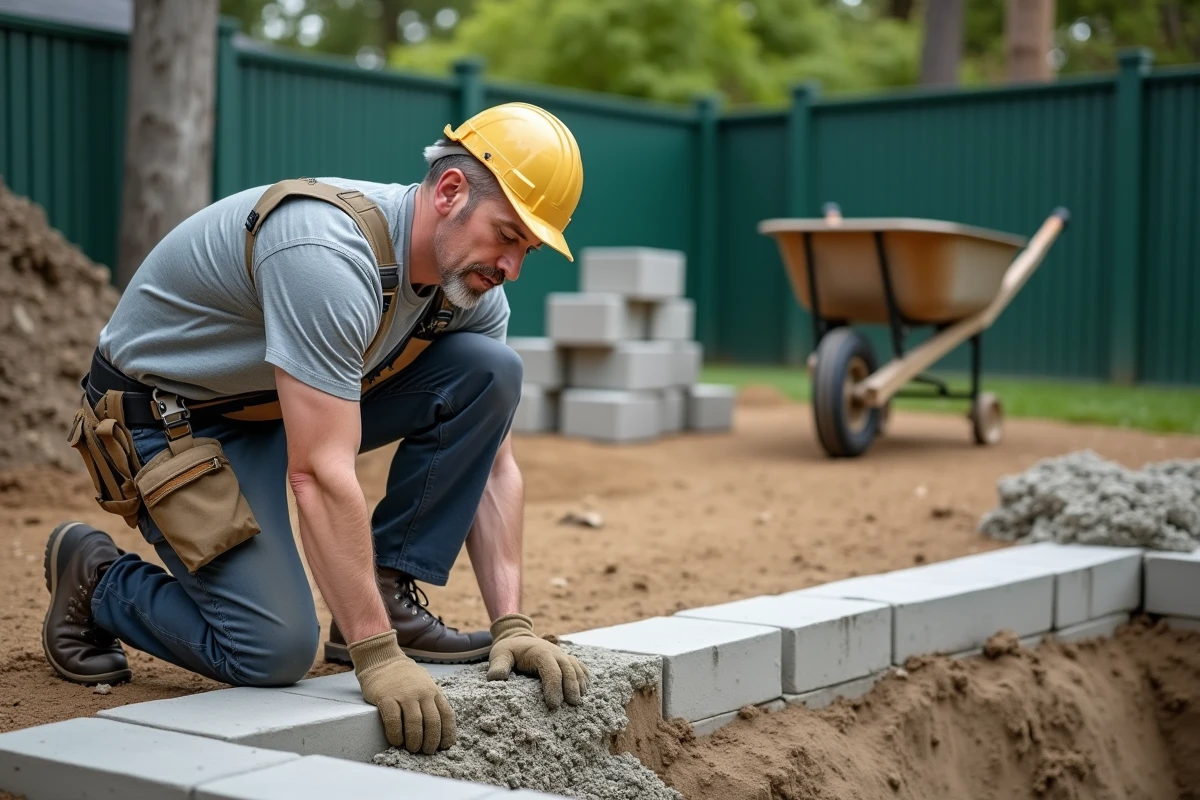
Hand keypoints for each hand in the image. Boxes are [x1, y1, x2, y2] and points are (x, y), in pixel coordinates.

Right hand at [347, 630, 455, 753]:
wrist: (383, 659)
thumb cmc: (405, 676)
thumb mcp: (425, 683)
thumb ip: (432, 700)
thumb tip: (440, 727)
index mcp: (433, 690)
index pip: (447, 714)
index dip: (447, 733)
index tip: (445, 746)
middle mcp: (422, 692)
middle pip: (432, 722)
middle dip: (431, 741)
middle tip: (426, 751)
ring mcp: (404, 694)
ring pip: (415, 723)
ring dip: (415, 741)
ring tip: (413, 749)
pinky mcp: (386, 697)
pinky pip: (393, 721)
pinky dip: (396, 734)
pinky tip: (396, 741)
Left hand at [486, 613, 590, 708]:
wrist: (518, 638)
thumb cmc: (509, 650)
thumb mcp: (500, 654)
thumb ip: (498, 666)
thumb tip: (495, 679)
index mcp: (540, 652)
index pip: (551, 669)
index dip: (554, 687)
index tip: (553, 705)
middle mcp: (555, 653)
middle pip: (568, 669)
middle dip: (571, 687)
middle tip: (572, 705)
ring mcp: (563, 655)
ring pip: (577, 668)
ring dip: (579, 684)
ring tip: (578, 702)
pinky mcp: (567, 659)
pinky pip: (581, 667)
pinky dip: (585, 677)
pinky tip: (585, 690)